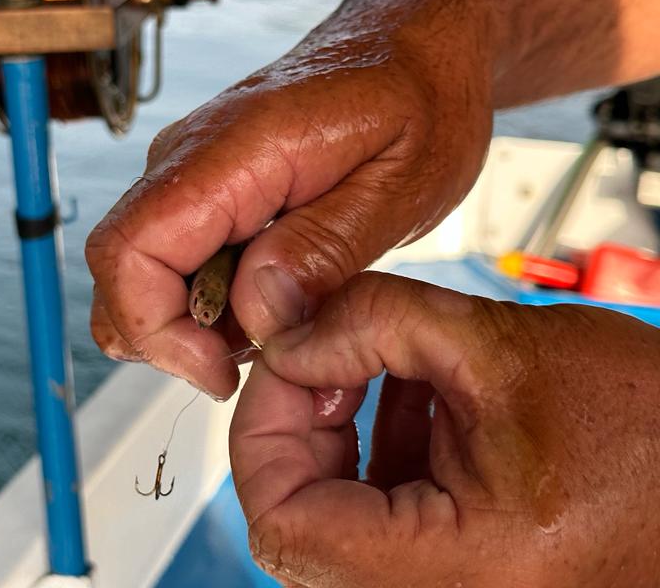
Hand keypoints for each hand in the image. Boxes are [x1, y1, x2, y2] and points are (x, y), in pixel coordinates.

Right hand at [85, 12, 490, 397]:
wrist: (410, 42)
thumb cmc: (418, 99)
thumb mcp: (401, 185)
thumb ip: (323, 249)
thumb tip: (254, 314)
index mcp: (232, 149)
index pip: (128, 251)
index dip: (154, 329)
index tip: (223, 371)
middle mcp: (187, 156)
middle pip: (118, 270)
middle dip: (170, 338)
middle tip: (261, 356)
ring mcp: (187, 169)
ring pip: (141, 270)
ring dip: (194, 322)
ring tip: (283, 321)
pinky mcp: (200, 185)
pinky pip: (174, 257)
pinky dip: (209, 300)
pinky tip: (274, 295)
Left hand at [230, 272, 659, 586]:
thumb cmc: (655, 431)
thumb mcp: (502, 347)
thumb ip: (375, 322)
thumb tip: (290, 332)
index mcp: (457, 575)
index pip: (284, 523)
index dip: (264, 429)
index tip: (288, 359)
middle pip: (301, 521)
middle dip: (305, 421)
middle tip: (334, 354)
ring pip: (337, 518)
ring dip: (344, 431)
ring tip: (397, 370)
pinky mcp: (462, 577)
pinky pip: (382, 523)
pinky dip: (382, 451)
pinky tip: (423, 399)